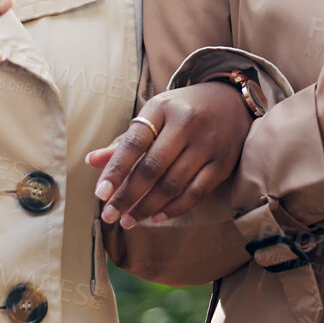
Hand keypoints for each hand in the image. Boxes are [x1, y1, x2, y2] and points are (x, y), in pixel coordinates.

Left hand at [85, 81, 250, 228]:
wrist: (231, 101)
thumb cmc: (182, 111)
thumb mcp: (154, 115)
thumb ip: (125, 141)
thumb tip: (92, 161)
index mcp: (162, 108)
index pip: (135, 141)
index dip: (115, 169)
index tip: (100, 193)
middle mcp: (186, 123)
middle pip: (153, 167)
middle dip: (128, 195)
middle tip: (110, 215)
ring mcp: (208, 144)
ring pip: (173, 183)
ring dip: (148, 207)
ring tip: (128, 221)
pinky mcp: (223, 163)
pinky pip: (196, 192)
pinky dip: (174, 208)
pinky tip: (156, 218)